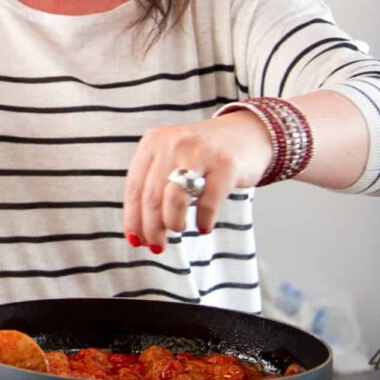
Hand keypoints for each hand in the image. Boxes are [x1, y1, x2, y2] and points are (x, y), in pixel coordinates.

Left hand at [122, 112, 272, 249]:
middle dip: (151, 227)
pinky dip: (204, 219)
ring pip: (174, 198)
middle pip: (151, 196)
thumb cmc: (203, 154)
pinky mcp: (226, 164)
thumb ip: (153, 185)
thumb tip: (138, 232)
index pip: (134, 187)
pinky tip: (203, 226)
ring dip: (172, 222)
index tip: (134, 240)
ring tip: (178, 229)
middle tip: (156, 246)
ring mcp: (200, 152)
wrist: (246, 133)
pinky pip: (208, 201)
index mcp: (153, 142)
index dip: (133, 218)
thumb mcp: (171, 158)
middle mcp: (173, 144)